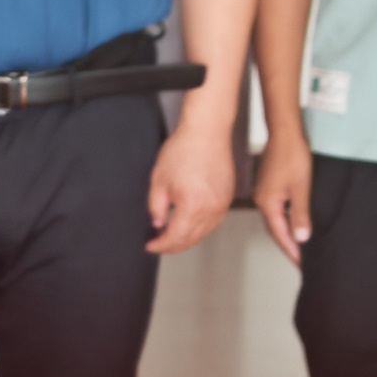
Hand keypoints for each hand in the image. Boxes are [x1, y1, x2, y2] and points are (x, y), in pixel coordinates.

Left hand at [146, 108, 236, 255]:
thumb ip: (156, 207)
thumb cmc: (184, 149)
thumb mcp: (159, 180)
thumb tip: (158, 224)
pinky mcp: (227, 198)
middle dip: (172, 245)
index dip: (160, 245)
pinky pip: (213, 222)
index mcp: (193, 206)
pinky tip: (188, 224)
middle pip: (191, 239)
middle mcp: (212, 209)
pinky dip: (199, 228)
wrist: (207, 131)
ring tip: (170, 235)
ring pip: (203, 233)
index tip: (150, 245)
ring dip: (186, 238)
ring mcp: (222, 204)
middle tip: (157, 242)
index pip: (175, 238)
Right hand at [252, 124, 313, 266]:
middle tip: (300, 259)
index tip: (300, 264)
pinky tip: (291, 221)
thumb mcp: (301, 188)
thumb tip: (301, 237)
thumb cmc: (293, 157)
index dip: (291, 250)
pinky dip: (283, 220)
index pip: (280, 234)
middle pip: (274, 229)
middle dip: (287, 245)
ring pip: (273, 219)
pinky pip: (274, 209)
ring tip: (298, 245)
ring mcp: (262, 193)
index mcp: (268, 203)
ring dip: (284, 232)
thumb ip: (299, 214)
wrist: (284, 134)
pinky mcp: (266, 186)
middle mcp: (261, 200)